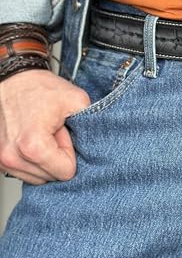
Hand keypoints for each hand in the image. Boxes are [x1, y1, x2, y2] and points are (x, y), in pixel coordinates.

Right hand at [0, 69, 90, 184]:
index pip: (66, 172)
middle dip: (58, 156)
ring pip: (39, 177)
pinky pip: (25, 172)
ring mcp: (3, 161)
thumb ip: (90, 125)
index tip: (64, 133)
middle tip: (53, 131)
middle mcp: (13, 157)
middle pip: (52, 177)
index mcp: (33, 146)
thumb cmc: (40, 88)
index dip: (71, 152)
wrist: (14, 80)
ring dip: (46, 159)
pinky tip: (33, 139)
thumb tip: (96, 146)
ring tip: (43, 134)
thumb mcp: (77, 100)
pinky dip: (33, 159)